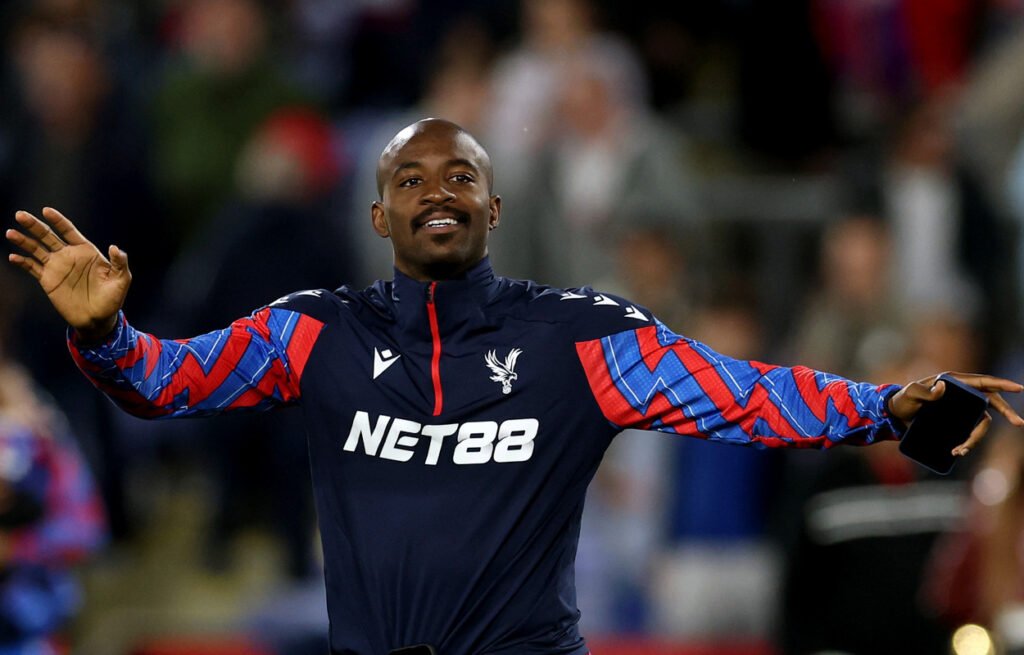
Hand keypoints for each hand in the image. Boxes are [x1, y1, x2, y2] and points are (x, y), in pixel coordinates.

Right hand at [6, 208, 130, 340]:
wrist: (98, 318)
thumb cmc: (112, 298)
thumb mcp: (121, 280)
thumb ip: (119, 263)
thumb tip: (114, 247)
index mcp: (85, 250)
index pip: (69, 231)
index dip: (58, 220)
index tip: (46, 211)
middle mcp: (68, 255)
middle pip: (48, 236)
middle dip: (34, 225)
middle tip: (20, 215)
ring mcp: (57, 267)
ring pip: (36, 249)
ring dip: (23, 241)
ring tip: (10, 233)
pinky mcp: (48, 280)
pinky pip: (32, 268)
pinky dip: (22, 262)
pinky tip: (13, 257)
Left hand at [889, 373, 1023, 455]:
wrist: (893, 415)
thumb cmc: (901, 400)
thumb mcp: (910, 394)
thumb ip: (924, 391)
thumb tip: (942, 387)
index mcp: (954, 382)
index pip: (983, 382)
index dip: (1001, 384)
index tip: (1018, 388)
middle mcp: (960, 393)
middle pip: (990, 401)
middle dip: (1006, 412)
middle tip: (1019, 423)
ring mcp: (959, 407)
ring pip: (980, 422)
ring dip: (975, 438)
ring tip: (959, 451)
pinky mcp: (955, 420)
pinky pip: (969, 431)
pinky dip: (968, 442)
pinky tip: (957, 451)